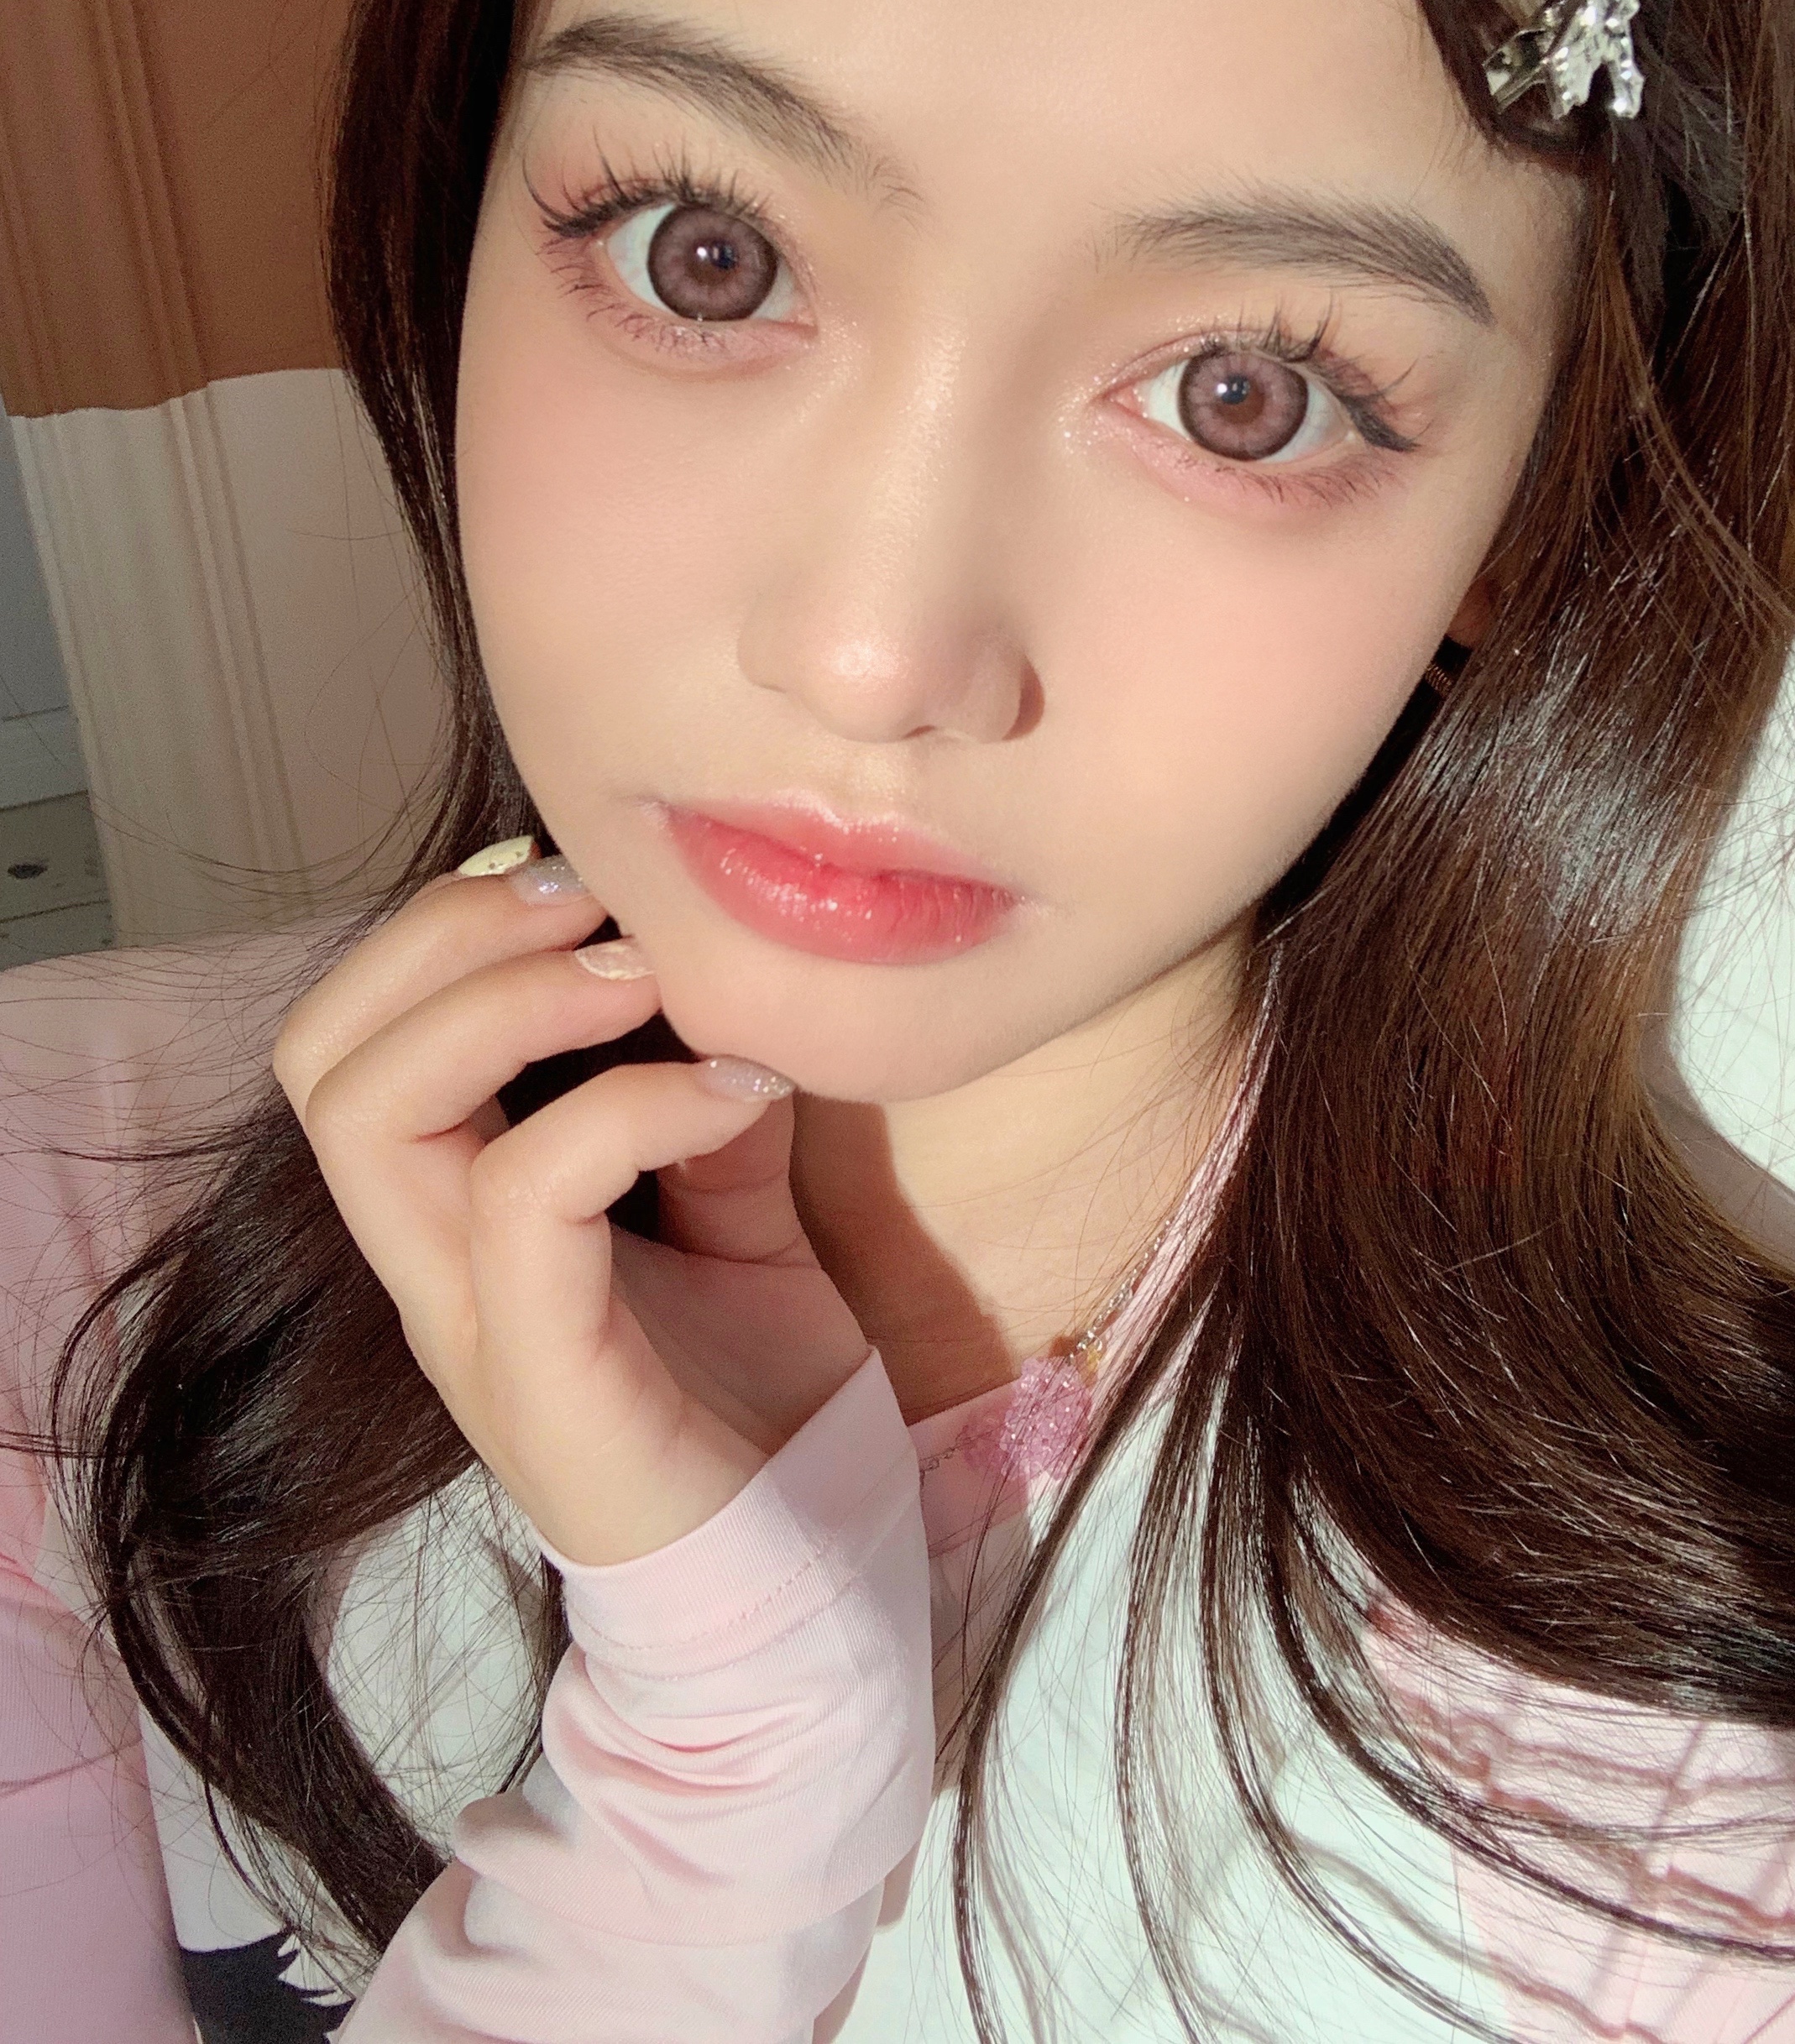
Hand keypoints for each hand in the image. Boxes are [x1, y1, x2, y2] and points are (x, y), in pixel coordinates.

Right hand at [271, 845, 872, 1565]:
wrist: (801, 1586)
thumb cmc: (760, 1404)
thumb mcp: (740, 1219)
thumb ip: (704, 1112)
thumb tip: (721, 994)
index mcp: (459, 1215)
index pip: (351, 1044)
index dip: (434, 932)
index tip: (572, 877)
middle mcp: (433, 1263)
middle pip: (322, 1061)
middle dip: (442, 938)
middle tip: (585, 902)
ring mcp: (471, 1323)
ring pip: (371, 1116)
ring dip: (509, 1003)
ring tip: (642, 976)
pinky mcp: (538, 1378)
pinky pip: (526, 1198)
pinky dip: (631, 1106)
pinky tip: (738, 1090)